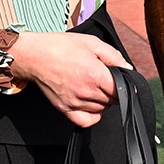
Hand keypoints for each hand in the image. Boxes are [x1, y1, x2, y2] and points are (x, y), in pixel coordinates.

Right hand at [9, 32, 129, 127]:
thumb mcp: (92, 43)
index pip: (121, 89)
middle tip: (105, 77)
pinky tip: (91, 103)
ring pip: (102, 109)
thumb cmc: (61, 47)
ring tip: (94, 85)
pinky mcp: (65, 109)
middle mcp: (86, 91)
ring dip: (104, 100)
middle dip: (113, 89)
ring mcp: (75, 102)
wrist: (35, 56)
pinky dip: (93, 115)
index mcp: (95, 74)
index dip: (125, 83)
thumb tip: (128, 68)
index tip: (123, 79)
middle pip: (113, 100)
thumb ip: (114, 56)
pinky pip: (87, 120)